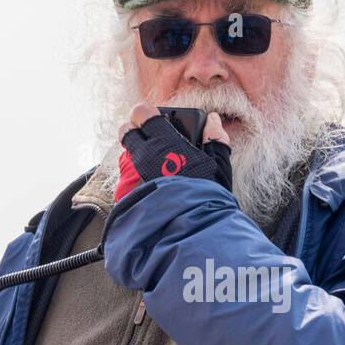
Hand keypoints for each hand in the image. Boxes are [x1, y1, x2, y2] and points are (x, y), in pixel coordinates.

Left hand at [113, 103, 232, 202]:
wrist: (189, 231)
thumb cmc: (207, 198)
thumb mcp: (218, 168)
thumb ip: (214, 140)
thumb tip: (212, 120)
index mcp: (165, 142)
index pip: (141, 113)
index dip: (146, 114)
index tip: (156, 121)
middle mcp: (143, 155)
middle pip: (126, 131)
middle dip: (135, 131)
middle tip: (151, 140)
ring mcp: (133, 175)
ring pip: (127, 155)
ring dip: (137, 156)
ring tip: (156, 168)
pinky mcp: (127, 194)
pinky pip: (126, 177)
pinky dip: (135, 178)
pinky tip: (152, 186)